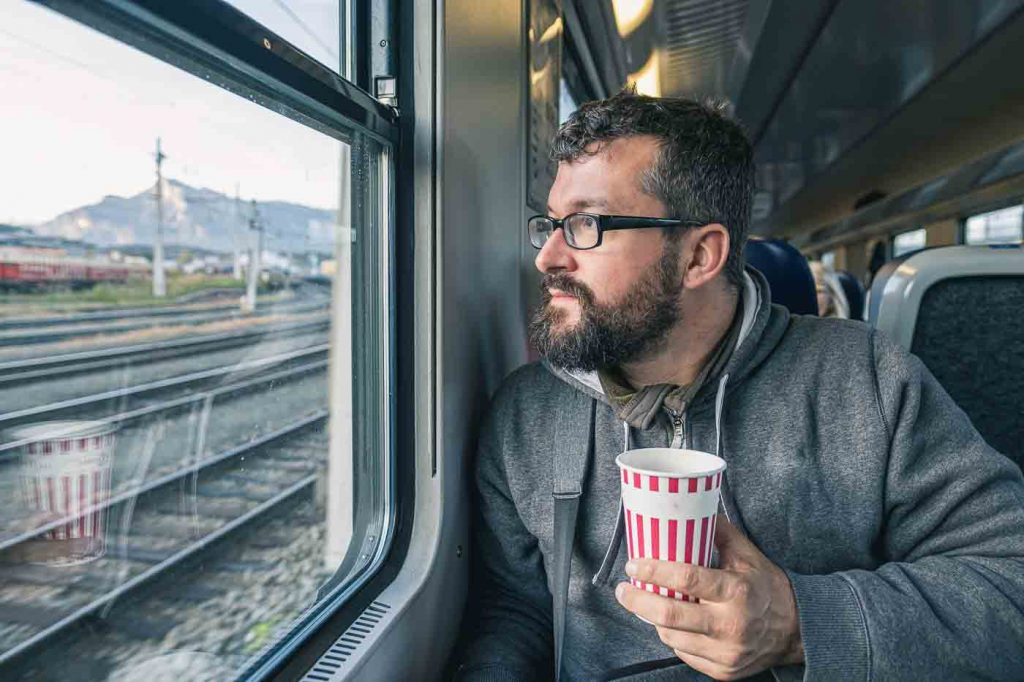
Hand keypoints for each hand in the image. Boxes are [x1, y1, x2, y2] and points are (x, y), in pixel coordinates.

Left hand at [614, 517, 803, 679]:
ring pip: (671, 636)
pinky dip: (673, 637)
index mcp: (736, 591)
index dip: (654, 572)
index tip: (634, 565)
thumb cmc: (767, 586)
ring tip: (648, 603)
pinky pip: (683, 653)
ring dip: (653, 619)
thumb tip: (690, 505)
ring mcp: (726, 652)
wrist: (796, 630)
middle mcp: (730, 624)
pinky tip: (673, 624)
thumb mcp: (747, 554)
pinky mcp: (723, 671)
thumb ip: (718, 531)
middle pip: (669, 615)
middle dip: (638, 601)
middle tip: (623, 591)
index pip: (686, 579)